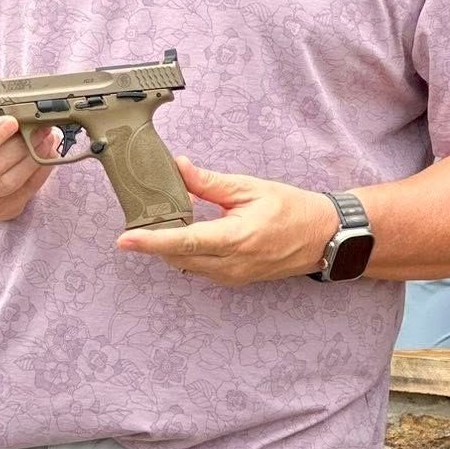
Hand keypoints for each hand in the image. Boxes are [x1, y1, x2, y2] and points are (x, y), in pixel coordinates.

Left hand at [116, 157, 339, 284]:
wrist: (322, 237)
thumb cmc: (292, 210)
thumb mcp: (250, 188)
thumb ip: (210, 183)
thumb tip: (180, 169)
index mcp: (236, 238)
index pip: (185, 241)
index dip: (152, 241)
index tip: (126, 240)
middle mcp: (231, 264)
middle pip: (177, 256)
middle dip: (156, 239)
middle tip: (143, 217)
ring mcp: (232, 276)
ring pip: (186, 264)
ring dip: (172, 245)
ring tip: (169, 219)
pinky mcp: (234, 279)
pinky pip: (200, 268)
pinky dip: (188, 251)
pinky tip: (190, 231)